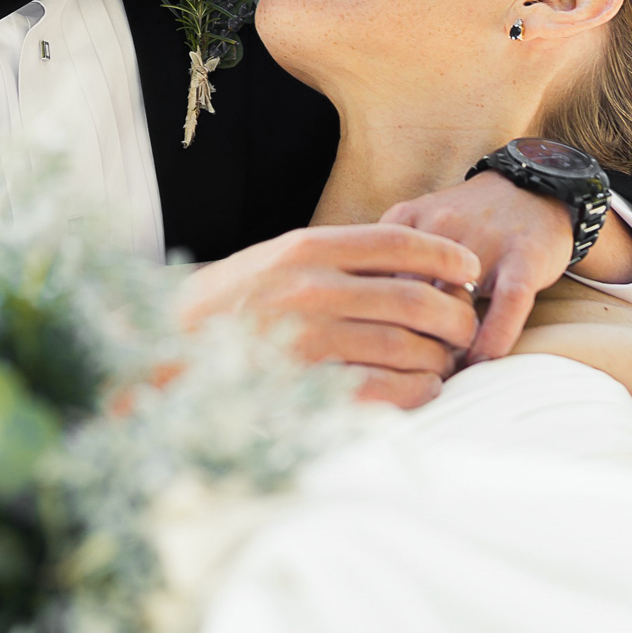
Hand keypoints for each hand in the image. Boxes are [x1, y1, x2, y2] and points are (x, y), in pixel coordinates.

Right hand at [178, 224, 481, 407]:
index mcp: (305, 247)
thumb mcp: (273, 259)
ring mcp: (309, 340)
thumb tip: (406, 266)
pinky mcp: (306, 387)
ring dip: (440, 356)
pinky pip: (384, 389)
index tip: (468, 267)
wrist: (163, 350)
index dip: (446, 254)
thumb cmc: (227, 304)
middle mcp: (311, 288)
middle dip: (454, 314)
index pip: (399, 242)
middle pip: (415, 297)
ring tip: (446, 358)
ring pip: (407, 346)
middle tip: (465, 325)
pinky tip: (426, 388)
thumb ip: (331, 258)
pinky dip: (417, 390)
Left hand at [381, 174, 573, 363]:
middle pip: (409, 299)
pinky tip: (481, 361)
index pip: (372, 281)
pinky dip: (492, 340)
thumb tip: (355, 322)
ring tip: (443, 369)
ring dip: (447, 345)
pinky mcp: (523, 258)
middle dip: (408, 338)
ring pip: (454, 307)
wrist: (531, 188)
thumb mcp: (412, 229)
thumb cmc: (466, 223)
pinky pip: (506, 306)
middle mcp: (440, 228)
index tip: (374, 348)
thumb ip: (382, 264)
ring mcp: (484, 242)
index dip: (372, 321)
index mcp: (404, 221)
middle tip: (410, 367)